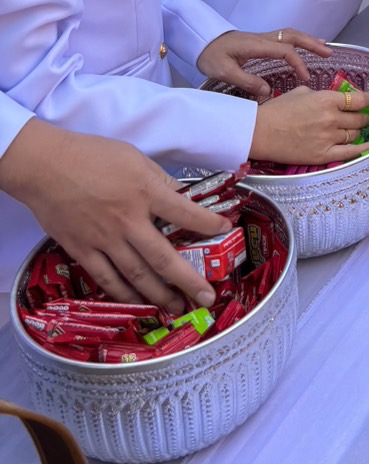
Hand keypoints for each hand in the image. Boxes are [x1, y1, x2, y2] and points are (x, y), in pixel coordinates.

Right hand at [1, 122, 229, 313]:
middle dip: (188, 280)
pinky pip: (106, 278)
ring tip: (176, 307)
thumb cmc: (92, 155)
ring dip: (159, 295)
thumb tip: (182, 197)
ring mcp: (104, 239)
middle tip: (206, 297)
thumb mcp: (136, 159)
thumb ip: (159, 180)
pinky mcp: (82, 250)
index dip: (208, 224)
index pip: (186, 213)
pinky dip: (124, 293)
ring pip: (136, 275)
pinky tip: (137, 302)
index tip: (225, 230)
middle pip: (163, 257)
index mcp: (145, 192)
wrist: (47, 166)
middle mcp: (128, 220)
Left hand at [196, 28, 333, 97]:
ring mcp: (262, 38)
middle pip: (292, 36)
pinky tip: (305, 47)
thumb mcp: (224, 71)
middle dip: (312, 43)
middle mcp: (263, 38)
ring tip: (325, 48)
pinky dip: (299, 41)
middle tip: (329, 53)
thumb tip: (267, 92)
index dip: (298, 63)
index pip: (284, 50)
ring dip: (308, 40)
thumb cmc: (211, 56)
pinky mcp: (261, 41)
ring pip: (290, 34)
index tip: (305, 78)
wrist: (200, 41)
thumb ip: (246, 81)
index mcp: (256, 45)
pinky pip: (285, 38)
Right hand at [250, 84, 368, 165]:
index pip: (359, 100)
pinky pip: (350, 153)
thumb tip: (334, 98)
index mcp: (327, 99)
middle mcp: (332, 118)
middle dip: (362, 118)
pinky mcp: (323, 155)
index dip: (366, 101)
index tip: (367, 102)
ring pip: (354, 135)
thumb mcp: (301, 92)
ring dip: (357, 132)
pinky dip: (362, 149)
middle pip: (359, 119)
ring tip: (355, 130)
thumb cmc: (277, 110)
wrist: (260, 133)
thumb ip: (321, 94)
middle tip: (361, 118)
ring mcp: (329, 138)